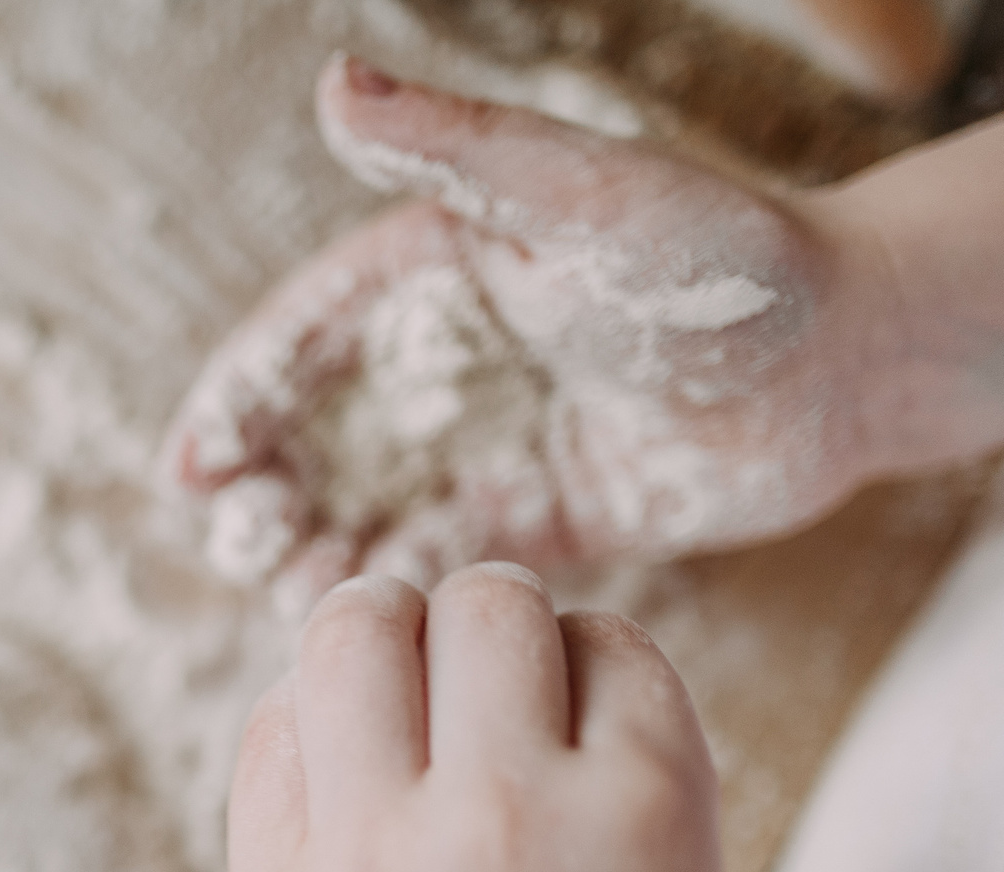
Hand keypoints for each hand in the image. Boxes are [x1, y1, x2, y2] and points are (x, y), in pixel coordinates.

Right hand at [168, 57, 876, 601]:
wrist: (853, 364)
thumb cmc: (727, 259)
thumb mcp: (582, 195)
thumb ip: (458, 149)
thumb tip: (333, 84)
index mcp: (438, 275)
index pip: (303, 338)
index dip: (236, 398)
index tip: (189, 465)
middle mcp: (449, 363)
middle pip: (313, 435)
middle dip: (259, 490)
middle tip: (239, 534)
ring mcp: (486, 445)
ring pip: (362, 508)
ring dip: (313, 552)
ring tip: (293, 588)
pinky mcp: (535, 521)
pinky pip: (439, 564)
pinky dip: (395, 592)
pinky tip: (371, 617)